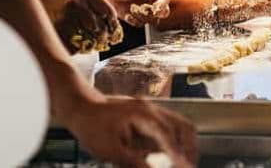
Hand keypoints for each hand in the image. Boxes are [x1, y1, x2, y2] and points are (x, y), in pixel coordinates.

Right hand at [34, 0, 122, 53]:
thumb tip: (110, 24)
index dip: (113, 24)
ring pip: (87, 40)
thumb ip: (93, 3)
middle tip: (101, 41)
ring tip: (83, 42)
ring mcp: (64, 17)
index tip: (113, 31)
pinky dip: (74, 49)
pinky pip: (72, 47)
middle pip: (99, 28)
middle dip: (102, 38)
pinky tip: (69, 42)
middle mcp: (75, 3)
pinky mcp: (54, 31)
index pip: (108, 12)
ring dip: (88, 45)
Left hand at [67, 95, 197, 167]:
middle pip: (182, 125)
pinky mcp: (149, 117)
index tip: (184, 166)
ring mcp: (152, 111)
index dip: (177, 153)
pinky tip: (172, 157)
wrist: (81, 108)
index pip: (167, 134)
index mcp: (142, 114)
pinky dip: (175, 142)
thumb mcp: (110, 150)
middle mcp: (151, 110)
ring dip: (185, 144)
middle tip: (189, 166)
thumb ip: (134, 162)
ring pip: (180, 124)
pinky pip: (170, 127)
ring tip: (185, 163)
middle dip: (189, 148)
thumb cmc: (92, 127)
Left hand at [103, 0, 170, 26]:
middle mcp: (155, 3)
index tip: (155, 6)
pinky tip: (128, 15)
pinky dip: (134, 21)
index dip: (161, 4)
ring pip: (151, 20)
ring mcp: (147, 12)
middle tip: (145, 8)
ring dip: (142, 16)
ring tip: (132, 7)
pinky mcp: (138, 19)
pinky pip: (139, 24)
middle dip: (156, 13)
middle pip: (164, 13)